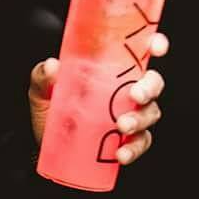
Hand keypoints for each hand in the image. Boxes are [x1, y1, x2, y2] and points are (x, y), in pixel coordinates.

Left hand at [29, 33, 168, 165]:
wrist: (45, 149)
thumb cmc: (50, 112)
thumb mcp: (42, 92)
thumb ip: (44, 77)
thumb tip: (52, 66)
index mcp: (111, 71)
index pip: (140, 53)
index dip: (155, 46)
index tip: (156, 46)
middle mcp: (125, 91)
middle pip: (153, 84)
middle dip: (150, 88)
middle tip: (135, 95)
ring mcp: (130, 115)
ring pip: (150, 113)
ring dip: (140, 119)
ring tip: (122, 126)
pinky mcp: (127, 141)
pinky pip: (140, 143)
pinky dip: (134, 149)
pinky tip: (121, 153)